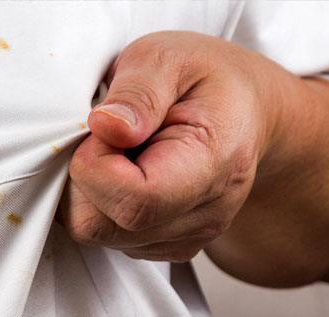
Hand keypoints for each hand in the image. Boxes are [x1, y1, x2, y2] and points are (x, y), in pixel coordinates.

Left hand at [61, 31, 281, 261]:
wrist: (246, 109)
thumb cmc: (205, 80)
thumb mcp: (169, 57)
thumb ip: (138, 91)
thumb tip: (106, 127)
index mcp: (213, 165)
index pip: (135, 201)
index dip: (96, 166)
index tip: (101, 126)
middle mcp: (204, 215)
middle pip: (102, 228)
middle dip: (82, 180)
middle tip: (104, 137)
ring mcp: (184, 238)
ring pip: (97, 235)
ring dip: (88, 193)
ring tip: (120, 151)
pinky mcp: (164, 247)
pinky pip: (105, 237)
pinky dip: (99, 205)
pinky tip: (125, 171)